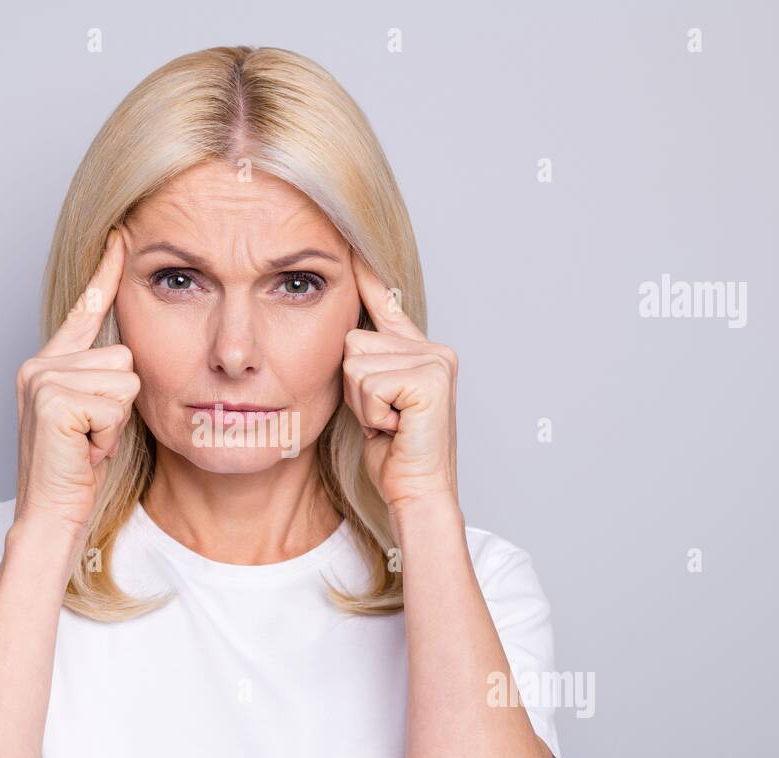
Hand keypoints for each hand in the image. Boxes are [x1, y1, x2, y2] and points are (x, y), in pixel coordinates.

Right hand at [12, 229, 139, 533]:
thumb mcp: (98, 417)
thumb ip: (105, 381)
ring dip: (116, 421)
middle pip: (124, 355)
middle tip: (93, 435)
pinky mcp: (51, 400)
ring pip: (124, 379)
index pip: (85, 309)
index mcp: (48, 365)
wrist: (52, 517)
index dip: (106, 273)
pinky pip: (116, 402)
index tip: (121, 235)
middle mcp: (39, 365)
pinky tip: (84, 450)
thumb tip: (129, 356)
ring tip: (88, 443)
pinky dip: (108, 434)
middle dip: (121, 402)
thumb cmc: (78, 473)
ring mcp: (41, 379)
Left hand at [343, 252, 458, 516]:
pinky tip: (396, 427)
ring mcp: (435, 360)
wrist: (417, 492)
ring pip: (354, 361)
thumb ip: (365, 368)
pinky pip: (366, 381)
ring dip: (361, 402)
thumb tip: (343, 342)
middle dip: (353, 386)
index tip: (350, 243)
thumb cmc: (393, 455)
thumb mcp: (370, 403)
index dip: (367, 276)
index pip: (386, 303)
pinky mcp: (429, 378)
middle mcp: (433, 349)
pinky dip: (371, 412)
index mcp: (420, 352)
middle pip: (352, 340)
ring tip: (388, 423)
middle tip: (381, 418)